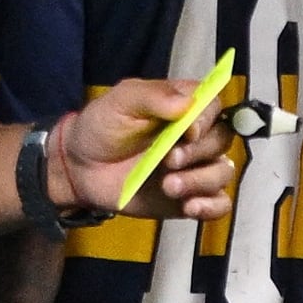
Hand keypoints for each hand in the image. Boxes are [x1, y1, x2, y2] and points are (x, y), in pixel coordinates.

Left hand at [58, 78, 233, 220]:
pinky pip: (218, 204)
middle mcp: (194, 136)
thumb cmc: (102, 127)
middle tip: (169, 160)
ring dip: (201, 181)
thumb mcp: (120, 102)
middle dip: (199, 152)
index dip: (207, 118)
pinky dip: (211, 206)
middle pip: (221, 139)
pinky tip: (190, 206)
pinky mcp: (189, 196)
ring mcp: (194, 167)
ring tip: (168, 186)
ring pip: (222, 172)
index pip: (213, 106)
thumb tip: (187, 103)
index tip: (189, 131)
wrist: (81, 168)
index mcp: (182, 107)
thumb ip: (152, 96)